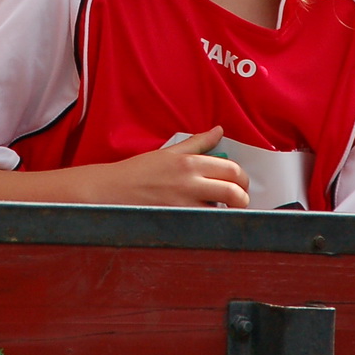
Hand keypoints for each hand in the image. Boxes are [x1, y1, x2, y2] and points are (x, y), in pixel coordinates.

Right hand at [78, 128, 250, 208]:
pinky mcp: (177, 221)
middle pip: (234, 190)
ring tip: (221, 212)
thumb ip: (198, 143)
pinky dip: (210, 223)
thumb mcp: (169, 152)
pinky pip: (205, 224)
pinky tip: (203, 221)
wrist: (111, 191)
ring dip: (227, 213)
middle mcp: (190, 182)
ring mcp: (184, 204)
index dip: (243, 179)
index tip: (240, 184)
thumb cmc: (138, 172)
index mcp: (190, 162)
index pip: (232, 169)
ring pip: (223, 210)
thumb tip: (218, 131)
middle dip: (243, 198)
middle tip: (239, 202)